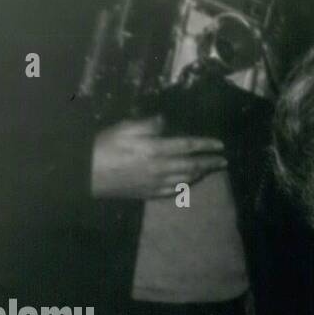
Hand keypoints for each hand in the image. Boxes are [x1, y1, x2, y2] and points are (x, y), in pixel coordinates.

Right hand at [90, 116, 226, 199]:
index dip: (206, 144)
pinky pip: (175, 191)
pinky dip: (187, 185)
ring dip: (201, 174)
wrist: (89, 173)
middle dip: (210, 163)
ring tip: (210, 169)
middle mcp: (161, 168)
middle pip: (193, 165)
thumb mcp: (126, 127)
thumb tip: (166, 121)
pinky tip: (190, 182)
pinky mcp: (150, 193)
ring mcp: (157, 183)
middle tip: (223, 161)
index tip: (220, 144)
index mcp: (156, 149)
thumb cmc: (105, 146)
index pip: (188, 146)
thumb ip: (149, 124)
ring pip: (186, 179)